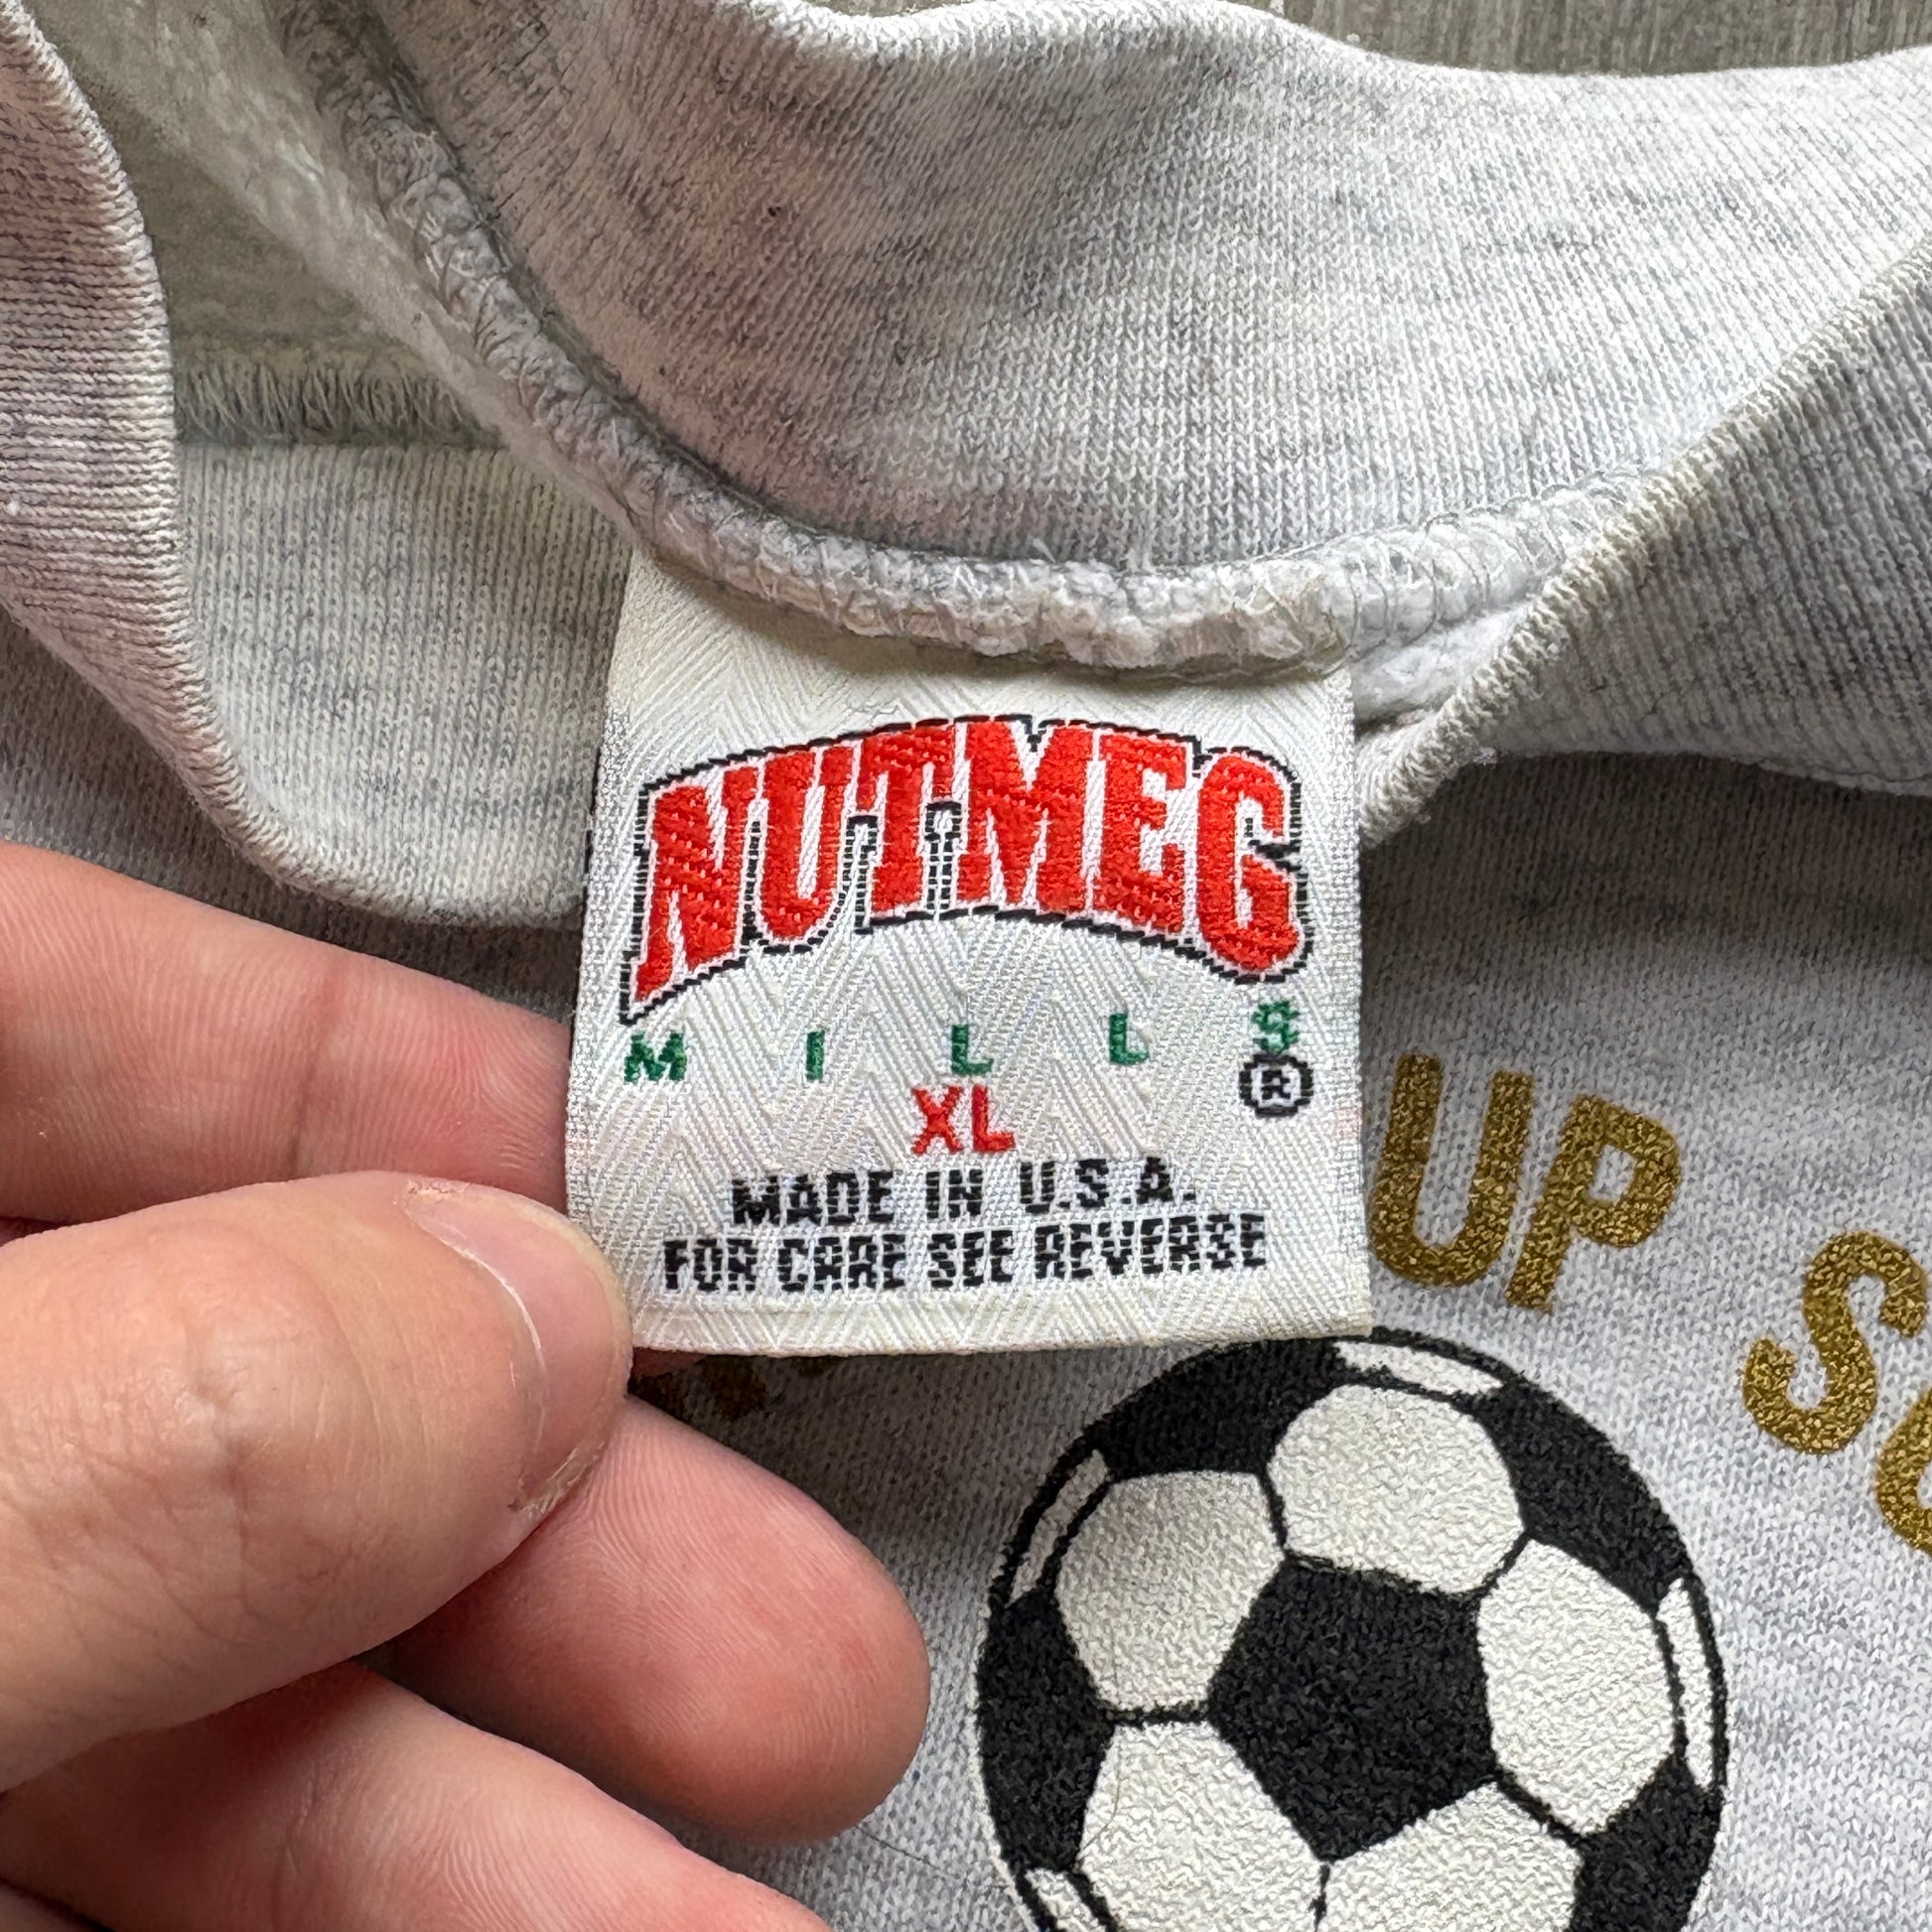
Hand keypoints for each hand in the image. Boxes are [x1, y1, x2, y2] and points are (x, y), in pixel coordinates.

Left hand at [0, 844, 926, 1929]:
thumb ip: (147, 1412)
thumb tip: (519, 1322)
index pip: (75, 1011)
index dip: (382, 1086)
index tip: (658, 1218)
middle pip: (194, 1369)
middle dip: (525, 1516)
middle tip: (791, 1641)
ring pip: (173, 1660)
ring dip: (475, 1799)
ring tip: (733, 1923)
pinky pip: (90, 1870)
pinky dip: (320, 1925)